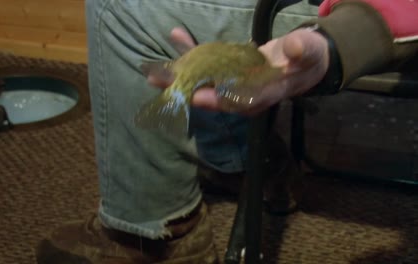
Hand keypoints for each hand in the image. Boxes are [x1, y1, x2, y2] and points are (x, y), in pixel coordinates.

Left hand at [148, 27, 329, 114]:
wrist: (303, 60)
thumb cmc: (308, 58)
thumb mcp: (309, 53)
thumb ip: (302, 52)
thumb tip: (292, 48)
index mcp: (264, 93)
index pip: (238, 101)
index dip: (216, 99)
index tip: (194, 95)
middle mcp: (244, 93)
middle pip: (212, 95)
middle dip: (183, 90)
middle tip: (157, 81)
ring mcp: (234, 84)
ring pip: (204, 82)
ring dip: (179, 76)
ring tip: (153, 70)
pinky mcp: (228, 72)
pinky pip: (207, 66)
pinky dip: (191, 54)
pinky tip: (176, 37)